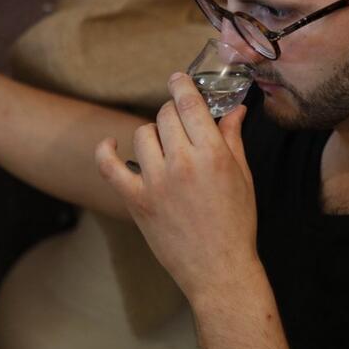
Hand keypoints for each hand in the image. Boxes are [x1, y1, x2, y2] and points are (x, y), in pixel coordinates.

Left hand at [95, 72, 259, 302]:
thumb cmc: (236, 224)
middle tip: (180, 121)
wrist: (218, 269)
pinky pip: (109, 167)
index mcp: (213, 155)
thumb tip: (235, 109)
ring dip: (153, 133)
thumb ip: (234, 138)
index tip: (178, 79)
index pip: (190, 104)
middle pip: (166, 115)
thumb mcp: (243, 177)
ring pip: (142, 134)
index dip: (182, 85)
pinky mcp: (136, 201)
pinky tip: (110, 144)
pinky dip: (105, 151)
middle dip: (173, 112)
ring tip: (164, 145)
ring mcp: (156, 182)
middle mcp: (182, 164)